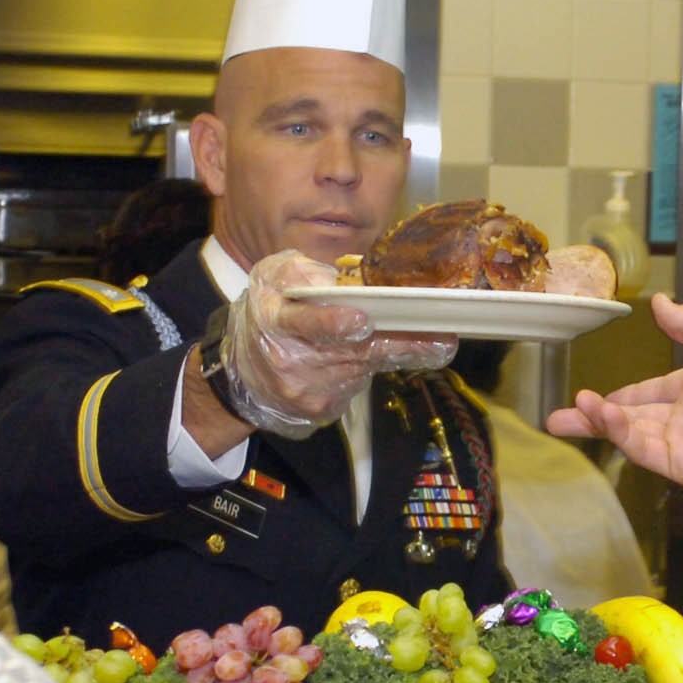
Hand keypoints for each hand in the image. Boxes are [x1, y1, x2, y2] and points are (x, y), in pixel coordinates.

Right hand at [223, 252, 447, 435]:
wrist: (240, 375)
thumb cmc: (264, 317)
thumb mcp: (269, 280)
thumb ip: (301, 271)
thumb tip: (338, 278)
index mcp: (275, 322)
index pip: (305, 324)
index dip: (333, 323)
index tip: (361, 321)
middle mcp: (291, 362)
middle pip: (353, 352)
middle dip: (400, 342)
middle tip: (442, 336)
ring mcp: (308, 392)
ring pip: (365, 368)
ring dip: (396, 351)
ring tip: (429, 337)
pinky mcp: (322, 411)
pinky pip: (358, 384)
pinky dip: (369, 367)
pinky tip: (367, 354)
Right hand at [546, 294, 682, 495]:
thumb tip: (658, 303)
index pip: (646, 393)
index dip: (617, 396)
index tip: (588, 395)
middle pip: (628, 418)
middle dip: (592, 417)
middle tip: (556, 418)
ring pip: (631, 435)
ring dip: (600, 422)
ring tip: (573, 411)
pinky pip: (645, 450)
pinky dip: (622, 433)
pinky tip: (604, 415)